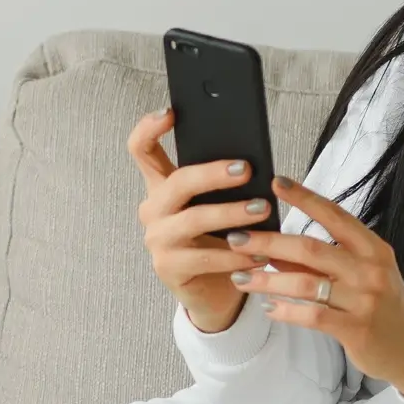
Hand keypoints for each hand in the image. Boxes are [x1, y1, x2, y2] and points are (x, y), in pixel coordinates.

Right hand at [127, 107, 267, 333]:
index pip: (141, 150)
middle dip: (213, 174)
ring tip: (263, 209)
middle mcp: (153, 210)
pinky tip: (260, 253)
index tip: (170, 112)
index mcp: (161, 187)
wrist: (213, 291)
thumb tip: (253, 160)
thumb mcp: (218, 205)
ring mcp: (158, 240)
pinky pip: (206, 257)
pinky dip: (237, 255)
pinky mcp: (169, 268)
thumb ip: (224, 184)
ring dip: (232, 213)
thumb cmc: (220, 239)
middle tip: (246, 169)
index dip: (149, 128)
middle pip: (176, 182)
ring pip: (194, 219)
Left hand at [223, 175, 403, 398]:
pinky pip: (313, 316)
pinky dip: (286, 311)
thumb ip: (321, 262)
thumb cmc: (383, 306)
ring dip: (267, 280)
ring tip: (240, 278)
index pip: (334, 216)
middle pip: (311, 248)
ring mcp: (364, 300)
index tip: (276, 183)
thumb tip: (274, 248)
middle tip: (237, 238)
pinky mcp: (357, 328)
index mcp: (373, 248)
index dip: (304, 198)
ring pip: (306, 283)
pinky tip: (267, 308)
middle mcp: (370, 270)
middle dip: (269, 241)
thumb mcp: (359, 276)